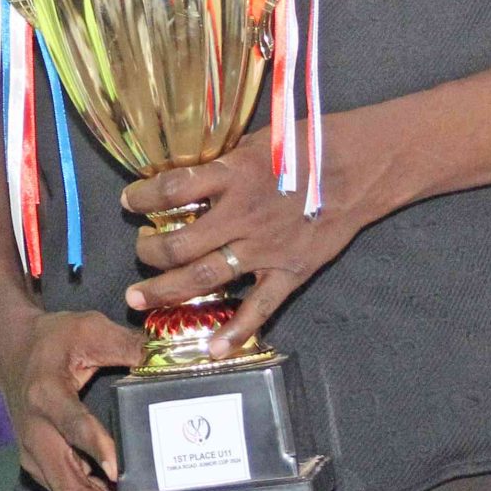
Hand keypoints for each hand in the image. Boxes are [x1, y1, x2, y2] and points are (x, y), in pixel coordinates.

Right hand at [0, 308, 147, 490]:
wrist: (10, 350)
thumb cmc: (53, 339)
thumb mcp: (88, 328)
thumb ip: (126, 344)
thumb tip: (167, 359)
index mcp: (46, 394)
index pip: (72, 427)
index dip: (95, 448)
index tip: (120, 471)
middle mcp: (36, 432)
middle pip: (67, 485)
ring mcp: (34, 454)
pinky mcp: (37, 465)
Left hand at [121, 120, 374, 355]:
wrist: (361, 167)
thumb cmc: (307, 145)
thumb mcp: (255, 142)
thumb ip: (220, 164)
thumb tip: (183, 176)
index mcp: (231, 176)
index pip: (171, 189)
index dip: (142, 197)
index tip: (129, 202)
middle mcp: (242, 216)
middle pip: (178, 245)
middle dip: (147, 253)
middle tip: (139, 253)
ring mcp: (265, 249)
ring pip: (203, 278)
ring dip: (165, 291)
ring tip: (139, 298)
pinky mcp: (290, 272)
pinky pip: (259, 309)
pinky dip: (235, 332)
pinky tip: (212, 348)